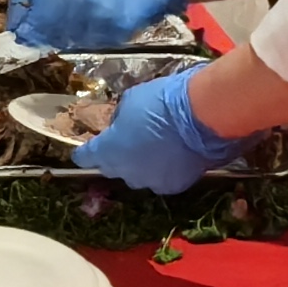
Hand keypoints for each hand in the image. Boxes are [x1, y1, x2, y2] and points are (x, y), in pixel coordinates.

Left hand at [73, 67, 251, 196]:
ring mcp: (150, 182)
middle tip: (128, 141)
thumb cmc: (162, 102)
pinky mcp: (174, 186)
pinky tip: (174, 155)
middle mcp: (125, 172)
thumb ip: (120, 119)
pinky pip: (163, 178)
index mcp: (108, 151)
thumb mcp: (131, 100)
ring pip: (139, 175)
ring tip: (156, 148)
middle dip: (116, 156)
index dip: (85, 152)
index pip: (85, 157)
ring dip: (142, 164)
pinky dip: (165, 169)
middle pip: (112, 168)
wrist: (202, 117)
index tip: (87, 148)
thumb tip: (121, 125)